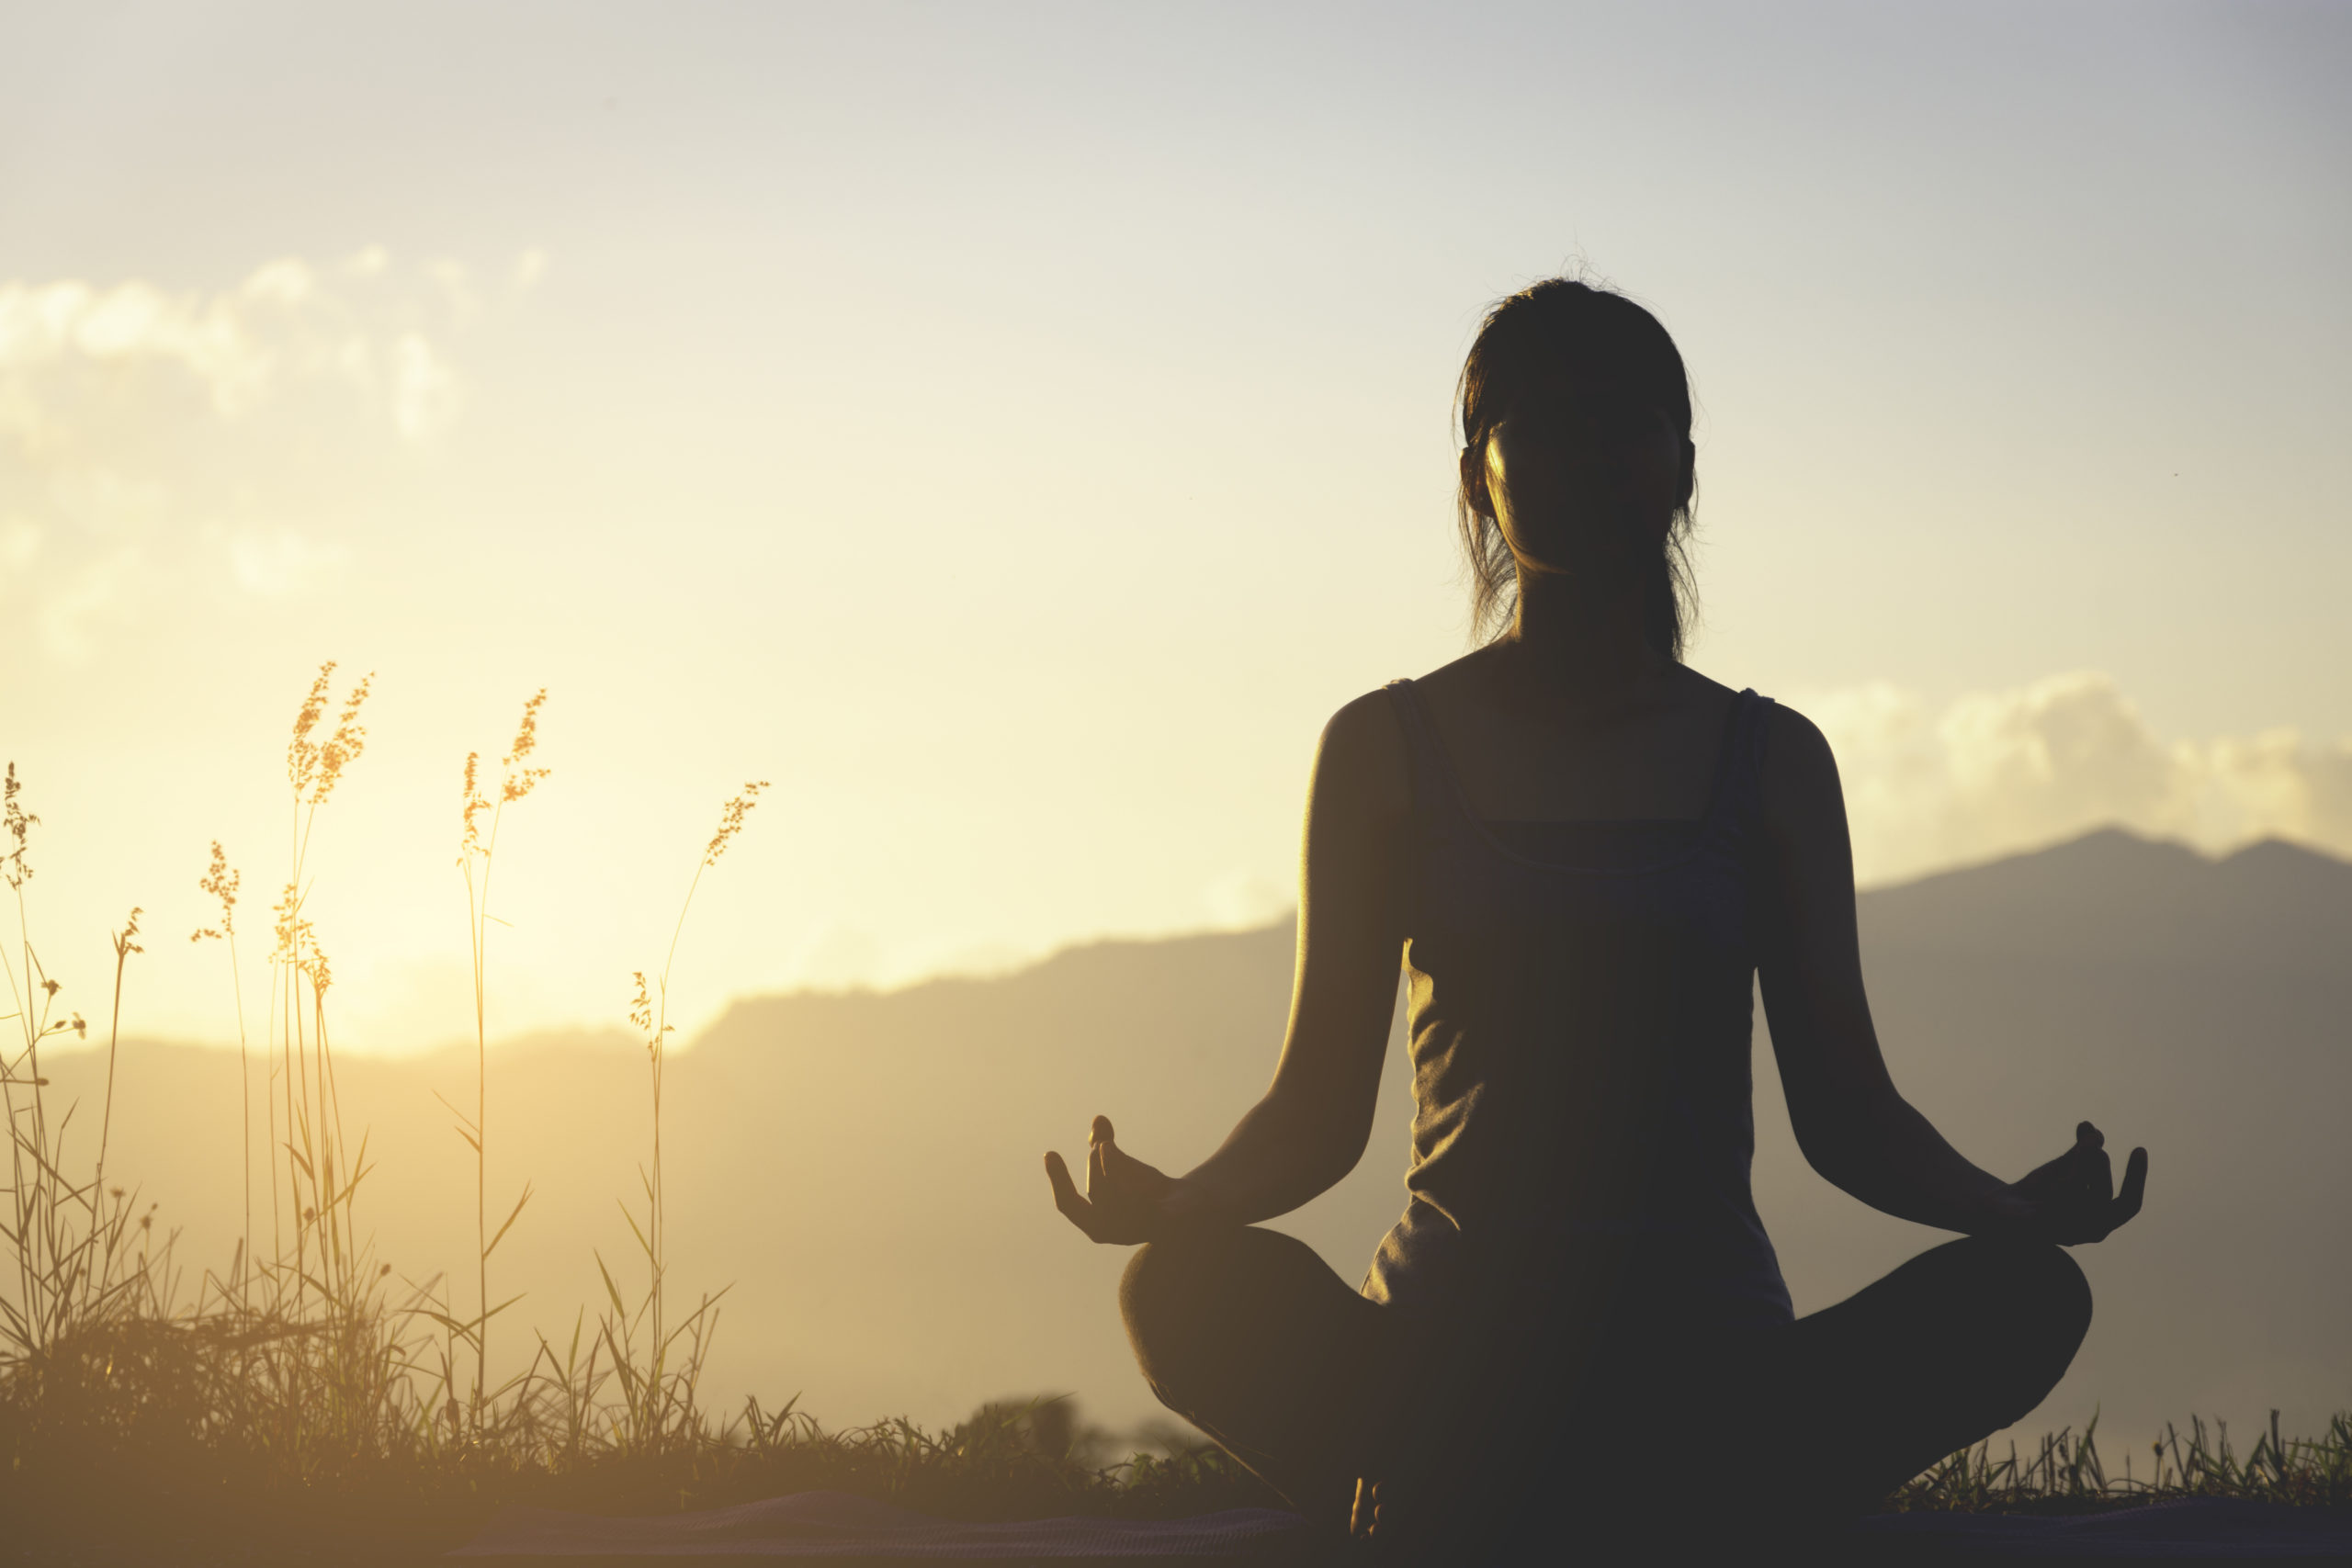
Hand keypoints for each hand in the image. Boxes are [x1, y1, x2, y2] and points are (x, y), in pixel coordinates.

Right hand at [1044, 1115, 1179, 1244]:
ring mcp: (1139, 1230)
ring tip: (1110, 1146)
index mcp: (1095, 1222)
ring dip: (1113, 1167)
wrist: (1188, 1206)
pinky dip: (1139, 1186)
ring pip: (1119, 1198)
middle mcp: (1114, 1232)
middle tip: (1104, 1144)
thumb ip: (1103, 1145)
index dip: (1058, 1179)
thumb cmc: (1145, 1188)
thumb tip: (1099, 1119)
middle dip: (1095, 1163)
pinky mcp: (1166, 1224)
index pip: (1068, 1205)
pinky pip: (1150, 1207)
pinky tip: (1136, 1170)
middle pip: (1097, 1193)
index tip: (1050, 1152)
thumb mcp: (1119, 1165)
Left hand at [1995, 1121, 2148, 1243]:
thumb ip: (2081, 1151)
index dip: (2136, 1178)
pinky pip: (2053, 1203)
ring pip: (2079, 1197)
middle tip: (2090, 1143)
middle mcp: (2086, 1232)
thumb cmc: (2038, 1192)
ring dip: (2083, 1165)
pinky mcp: (2037, 1228)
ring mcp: (2063, 1233)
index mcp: (2100, 1220)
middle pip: (2104, 1197)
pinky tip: (2061, 1159)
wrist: (1997, 1210)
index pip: (2129, 1205)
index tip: (2139, 1148)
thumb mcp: (2063, 1168)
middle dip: (2100, 1165)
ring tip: (2082, 1142)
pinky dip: (2061, 1178)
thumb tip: (2093, 1129)